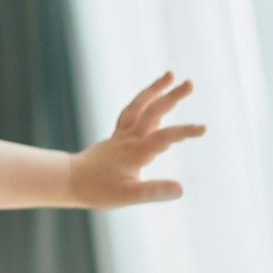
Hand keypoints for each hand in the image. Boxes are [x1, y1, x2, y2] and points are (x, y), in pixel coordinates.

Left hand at [70, 72, 205, 207]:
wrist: (69, 181)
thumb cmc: (97, 191)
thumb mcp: (127, 196)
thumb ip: (153, 192)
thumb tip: (181, 189)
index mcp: (135, 152)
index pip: (163, 137)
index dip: (183, 132)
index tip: (204, 129)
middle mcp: (129, 138)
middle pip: (152, 112)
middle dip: (171, 97)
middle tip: (190, 83)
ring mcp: (122, 135)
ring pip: (139, 106)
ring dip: (154, 90)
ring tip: (169, 75)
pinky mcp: (117, 136)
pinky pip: (131, 112)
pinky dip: (143, 102)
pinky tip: (152, 99)